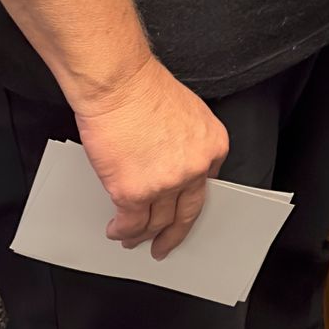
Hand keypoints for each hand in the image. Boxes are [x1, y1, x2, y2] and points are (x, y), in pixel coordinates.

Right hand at [71, 54, 229, 261]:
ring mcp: (166, 184)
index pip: (204, 186)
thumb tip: (174, 164)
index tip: (180, 214)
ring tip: (132, 239)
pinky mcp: (134, 193)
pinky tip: (116, 231)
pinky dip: (123, 231)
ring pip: (156, 222)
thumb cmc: (144, 88)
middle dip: (175, 234)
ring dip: (143, 235)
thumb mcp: (188, 114)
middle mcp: (195, 169)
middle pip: (186, 212)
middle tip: (165, 246)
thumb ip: (188, 144)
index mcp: (212, 147)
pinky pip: (131, 223)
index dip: (188, 202)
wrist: (118, 83)